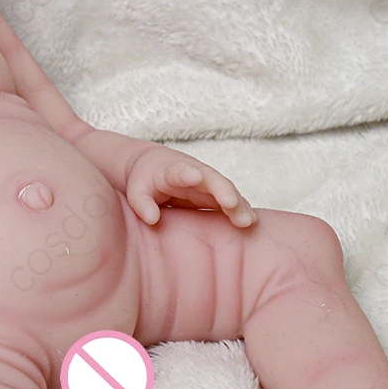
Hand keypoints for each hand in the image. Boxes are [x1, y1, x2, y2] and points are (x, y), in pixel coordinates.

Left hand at [125, 146, 254, 226]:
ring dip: (238, 204)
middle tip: (232, 203)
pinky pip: (231, 201)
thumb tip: (152, 219)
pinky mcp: (216, 194)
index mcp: (172, 170)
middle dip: (222, 190)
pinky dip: (241, 209)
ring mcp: (208, 183)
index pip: (180, 171)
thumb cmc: (145, 179)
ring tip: (247, 221)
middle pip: (212, 180)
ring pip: (227, 190)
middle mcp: (195, 173)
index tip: (196, 176)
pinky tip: (250, 222)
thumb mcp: (137, 190)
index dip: (188, 173)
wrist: (154, 166)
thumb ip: (142, 203)